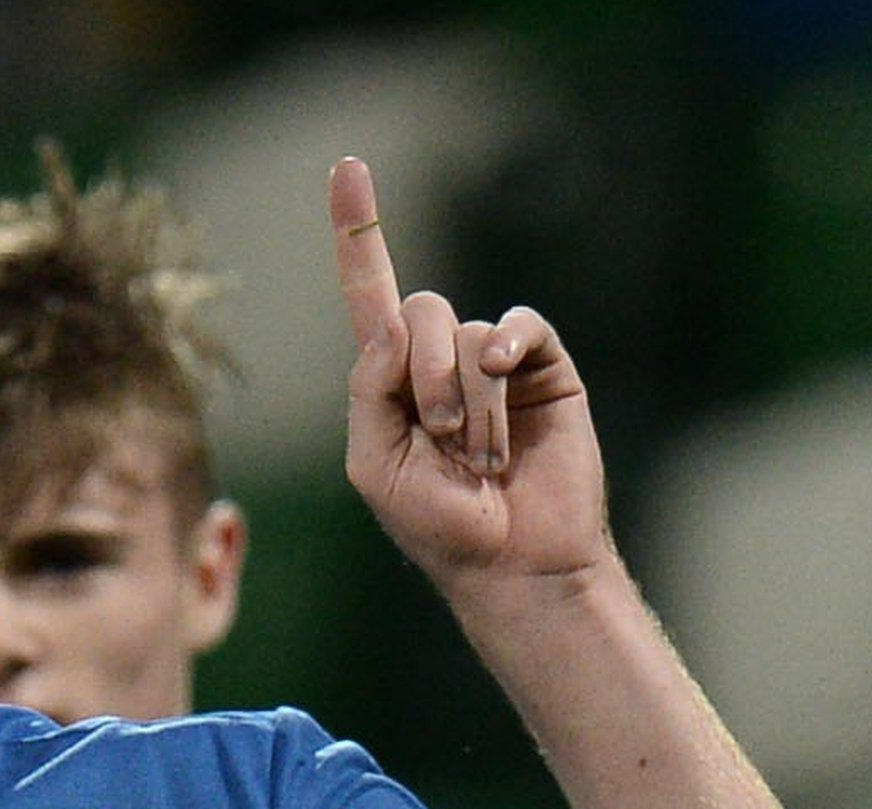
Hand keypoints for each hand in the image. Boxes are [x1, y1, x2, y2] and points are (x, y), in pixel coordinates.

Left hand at [330, 158, 611, 598]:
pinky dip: (506, 346)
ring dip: (467, 402)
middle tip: (443, 441)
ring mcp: (493, 360)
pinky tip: (503, 374)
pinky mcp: (543, 366)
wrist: (512, 560)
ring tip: (481, 457)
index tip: (347, 166)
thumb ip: (368, 390)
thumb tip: (391, 327)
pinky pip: (518, 325)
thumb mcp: (374, 462)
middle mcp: (439, 357)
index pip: (369, 291)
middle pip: (416, 311)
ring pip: (464, 334)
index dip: (358, 229)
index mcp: (389, 376)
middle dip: (423, 380)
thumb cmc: (436, 523)